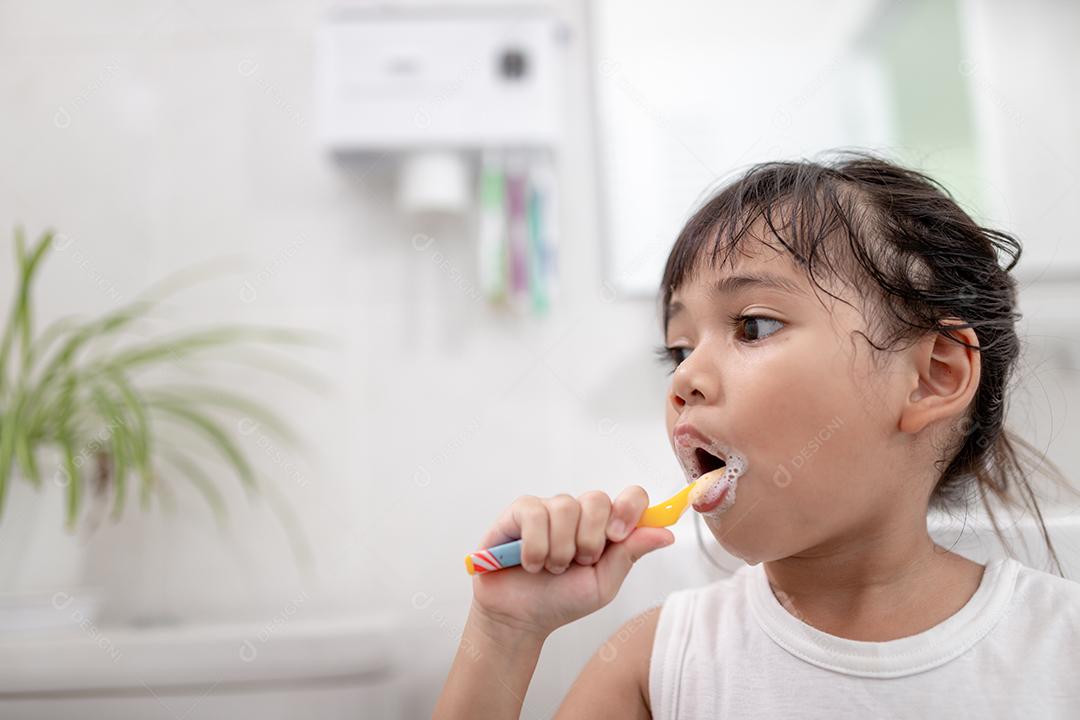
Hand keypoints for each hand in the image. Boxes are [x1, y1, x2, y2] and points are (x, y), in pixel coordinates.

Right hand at [469, 486, 674, 638]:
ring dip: (560, 550)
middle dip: (589, 540)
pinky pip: (535, 514)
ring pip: (565, 508)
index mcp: (604, 527)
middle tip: (578, 563)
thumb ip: (630, 554)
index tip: (617, 536)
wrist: (518, 618)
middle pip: (597, 499)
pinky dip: (535, 547)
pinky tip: (530, 563)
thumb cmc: (560, 600)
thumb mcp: (603, 584)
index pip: (631, 497)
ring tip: (551, 569)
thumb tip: (666, 533)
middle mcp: (579, 513)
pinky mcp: (519, 511)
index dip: (629, 509)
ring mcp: (549, 509)